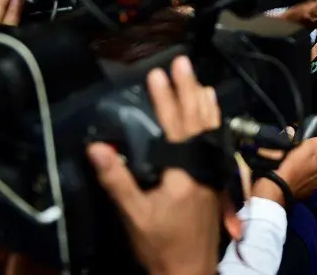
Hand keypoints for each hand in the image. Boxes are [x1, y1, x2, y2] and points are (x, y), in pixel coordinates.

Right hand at [87, 56, 220, 274]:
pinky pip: (219, 140)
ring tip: (198, 79)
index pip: (174, 125)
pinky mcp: (217, 178)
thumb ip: (117, 180)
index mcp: (184, 170)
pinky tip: (212, 112)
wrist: (191, 269)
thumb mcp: (134, 214)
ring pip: (213, 127)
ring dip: (204, 101)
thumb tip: (97, 147)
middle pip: (198, 119)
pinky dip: (215, 121)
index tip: (156, 73)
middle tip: (183, 62)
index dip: (164, 98)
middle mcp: (204, 164)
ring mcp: (214, 171)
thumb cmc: (160, 243)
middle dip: (189, 89)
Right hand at [273, 117, 316, 199]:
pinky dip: (313, 172)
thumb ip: (287, 137)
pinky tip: (302, 170)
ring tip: (316, 155)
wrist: (270, 195)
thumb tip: (290, 132)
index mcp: (315, 149)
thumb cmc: (273, 165)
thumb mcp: (279, 144)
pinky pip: (316, 177)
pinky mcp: (311, 190)